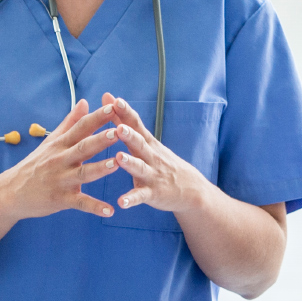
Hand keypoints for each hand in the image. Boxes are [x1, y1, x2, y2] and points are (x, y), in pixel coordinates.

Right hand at [0, 99, 121, 219]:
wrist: (11, 192)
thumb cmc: (35, 164)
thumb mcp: (51, 141)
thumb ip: (70, 122)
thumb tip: (84, 101)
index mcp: (61, 144)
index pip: (80, 127)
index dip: (96, 117)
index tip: (112, 106)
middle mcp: (60, 160)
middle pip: (83, 147)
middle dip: (100, 139)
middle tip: (118, 131)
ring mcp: (60, 180)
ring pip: (83, 173)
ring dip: (100, 168)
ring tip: (116, 164)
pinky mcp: (60, 199)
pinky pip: (80, 203)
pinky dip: (95, 207)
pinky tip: (110, 210)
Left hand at [102, 94, 207, 214]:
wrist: (191, 189)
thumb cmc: (161, 161)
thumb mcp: (146, 140)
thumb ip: (124, 121)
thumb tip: (109, 97)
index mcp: (147, 142)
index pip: (136, 124)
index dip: (126, 112)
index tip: (114, 100)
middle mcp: (150, 156)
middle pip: (139, 143)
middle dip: (129, 135)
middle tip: (118, 127)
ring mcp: (153, 175)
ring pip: (140, 168)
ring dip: (130, 163)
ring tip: (119, 158)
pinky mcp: (153, 193)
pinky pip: (141, 196)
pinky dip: (131, 199)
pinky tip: (121, 203)